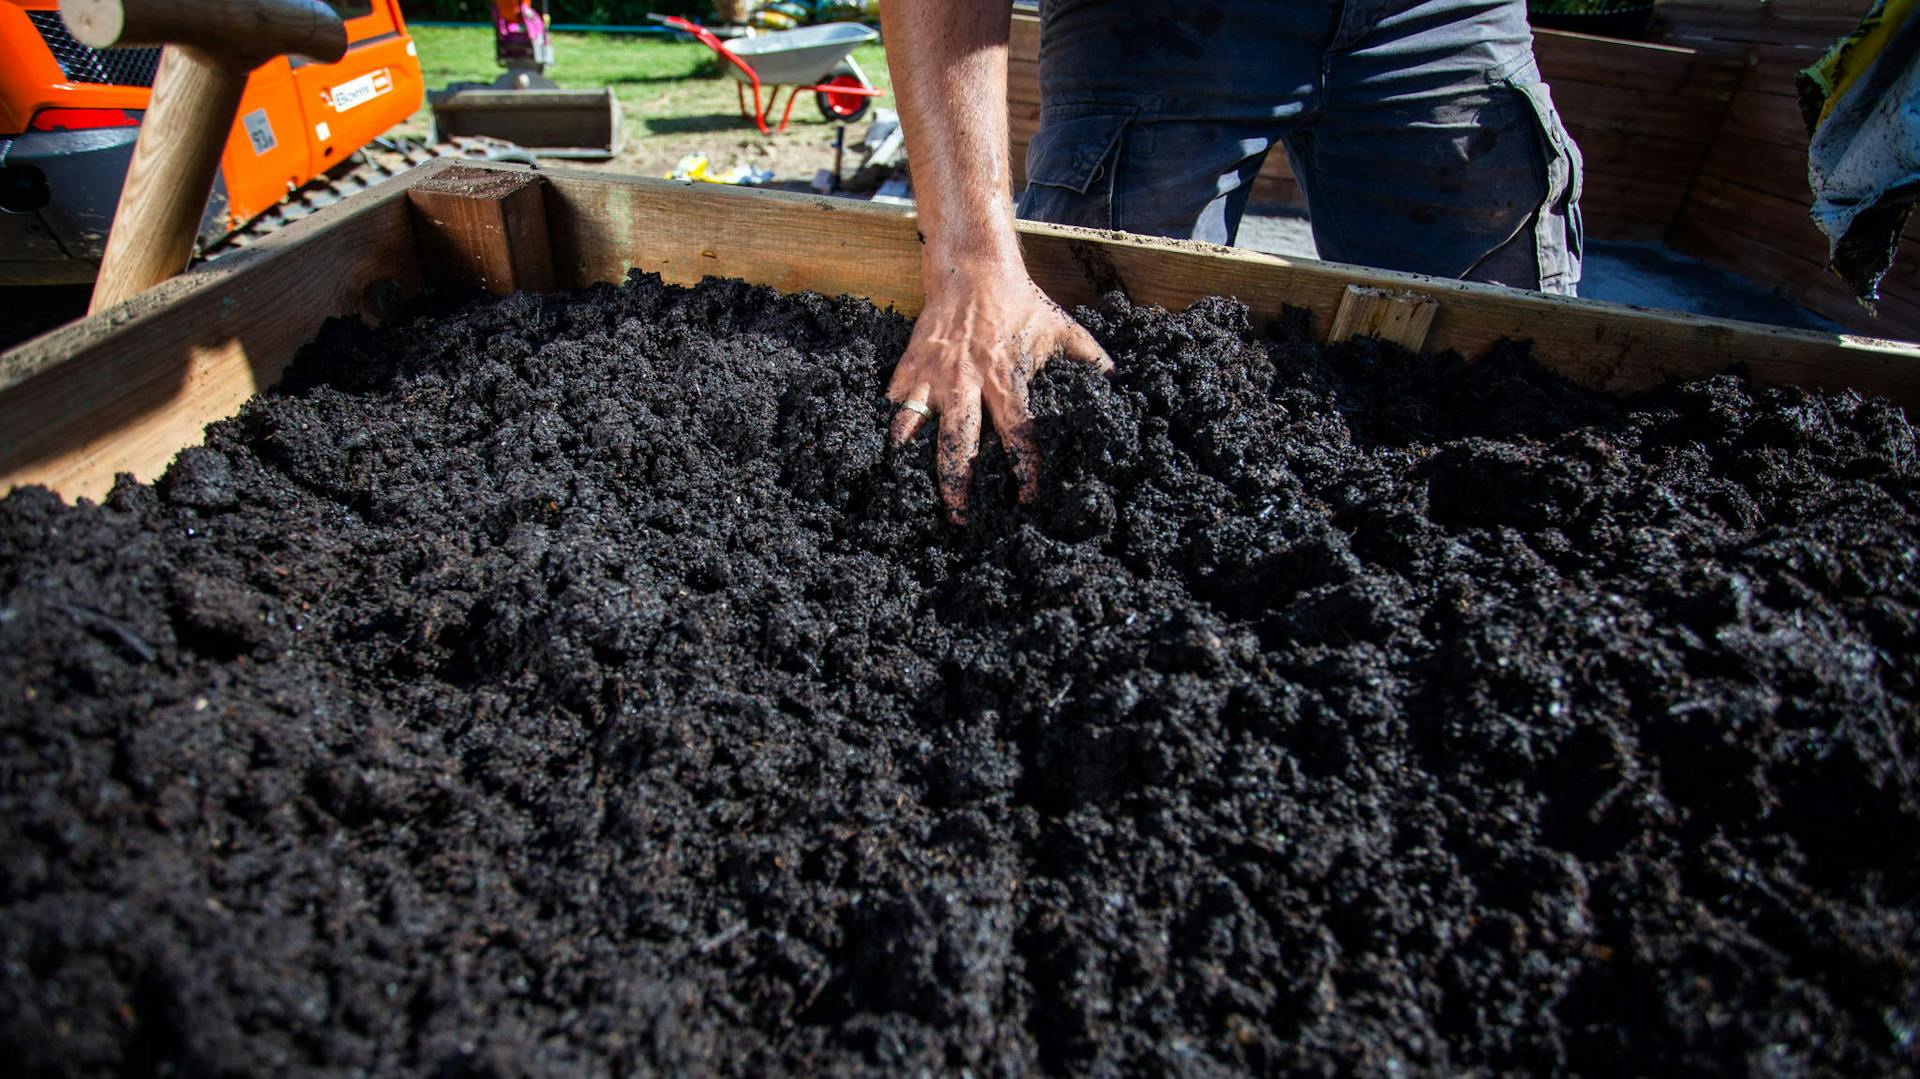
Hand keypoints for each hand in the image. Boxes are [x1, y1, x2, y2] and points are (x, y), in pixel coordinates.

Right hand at [887, 255, 1112, 524]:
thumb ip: (1090, 360)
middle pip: (959, 446)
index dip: (1024, 471)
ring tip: (914, 493)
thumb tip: (1117, 383)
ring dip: (917, 465)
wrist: (972, 267)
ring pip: (919, 430)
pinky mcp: (910, 366)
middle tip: (963, 520)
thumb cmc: (1019, 301)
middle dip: (959, 487)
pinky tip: (896, 451)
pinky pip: (897, 404)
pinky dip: (896, 427)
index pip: (1018, 436)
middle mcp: (968, 383)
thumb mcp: (1061, 328)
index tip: (1026, 499)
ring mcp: (934, 376)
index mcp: (1006, 380)